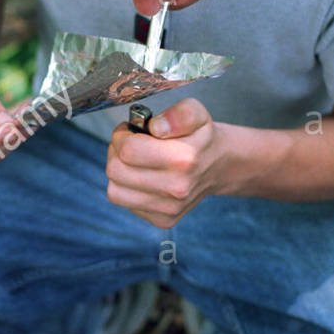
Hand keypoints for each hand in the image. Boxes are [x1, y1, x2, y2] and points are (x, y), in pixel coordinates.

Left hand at [106, 98, 225, 227]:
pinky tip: (143, 178)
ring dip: (118, 173)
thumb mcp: (195, 112)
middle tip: (128, 144)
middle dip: (116, 152)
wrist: (218, 165)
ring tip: (132, 161)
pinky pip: (125, 203)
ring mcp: (170, 208)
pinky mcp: (164, 220)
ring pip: (114, 191)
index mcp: (184, 158)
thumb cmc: (200, 137)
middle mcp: (177, 188)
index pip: (128, 150)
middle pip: (116, 171)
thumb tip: (156, 126)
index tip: (128, 130)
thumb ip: (177, 114)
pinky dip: (127, 189)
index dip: (121, 135)